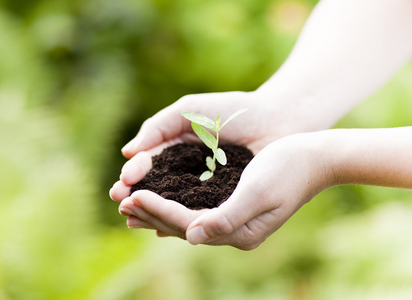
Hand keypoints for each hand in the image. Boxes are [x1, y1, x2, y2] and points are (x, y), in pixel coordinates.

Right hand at [110, 89, 329, 202]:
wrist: (278, 119)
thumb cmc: (235, 111)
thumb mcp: (190, 110)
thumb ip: (158, 127)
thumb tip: (127, 152)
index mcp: (179, 147)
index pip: (151, 165)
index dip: (135, 176)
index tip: (121, 186)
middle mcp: (190, 170)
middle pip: (159, 188)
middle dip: (140, 197)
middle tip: (123, 205)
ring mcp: (208, 186)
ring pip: (177, 203)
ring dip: (155, 213)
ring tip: (136, 221)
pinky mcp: (226, 199)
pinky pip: (201, 213)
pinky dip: (184, 220)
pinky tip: (166, 229)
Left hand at [116, 132, 331, 249]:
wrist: (314, 158)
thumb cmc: (289, 169)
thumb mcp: (258, 192)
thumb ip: (225, 217)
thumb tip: (190, 237)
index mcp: (240, 232)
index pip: (188, 223)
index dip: (158, 211)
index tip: (132, 198)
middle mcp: (234, 232)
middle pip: (183, 226)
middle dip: (152, 213)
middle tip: (121, 202)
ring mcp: (234, 222)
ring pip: (187, 220)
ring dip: (158, 211)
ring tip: (132, 204)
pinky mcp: (233, 208)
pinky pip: (196, 210)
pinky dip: (175, 205)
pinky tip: (160, 202)